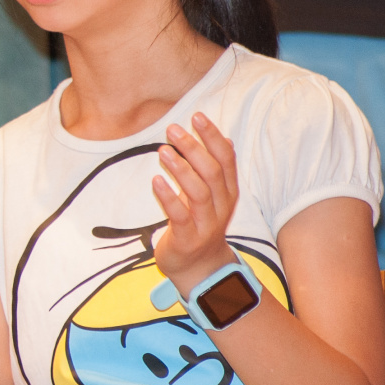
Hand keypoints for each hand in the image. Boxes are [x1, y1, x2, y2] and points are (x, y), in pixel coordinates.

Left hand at [152, 113, 240, 288]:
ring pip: (199, 193)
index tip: (197, 116)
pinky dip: (168, 197)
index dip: (213, 137)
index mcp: (228, 192)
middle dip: (195, 148)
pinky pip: (180, 216)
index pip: (226, 159)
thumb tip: (223, 138)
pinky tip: (156, 180)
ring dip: (181, 169)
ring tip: (163, 150)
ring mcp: (206, 224)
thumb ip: (215, 169)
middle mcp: (222, 206)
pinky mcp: (188, 238)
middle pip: (213, 173)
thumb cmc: (201, 224)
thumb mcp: (213, 195)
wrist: (199, 268)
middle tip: (173, 129)